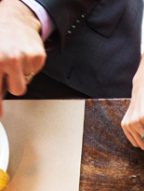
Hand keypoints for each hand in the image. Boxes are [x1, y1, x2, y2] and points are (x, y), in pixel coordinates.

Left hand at [0, 0, 45, 116]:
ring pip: (26, 82)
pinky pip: (34, 72)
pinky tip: (24, 55)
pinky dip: (30, 66)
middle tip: (9, 73)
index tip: (0, 116)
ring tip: (15, 61)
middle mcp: (6, 59)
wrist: (15, 19)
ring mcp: (23, 58)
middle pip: (16, 90)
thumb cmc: (0, 37)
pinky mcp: (37, 57)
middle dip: (12, 84)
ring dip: (21, 75)